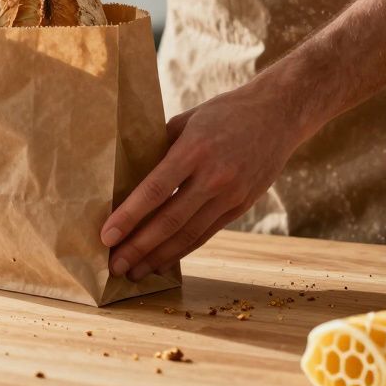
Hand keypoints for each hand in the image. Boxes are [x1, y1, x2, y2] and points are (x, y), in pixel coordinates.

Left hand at [100, 81, 314, 280]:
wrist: (278, 115)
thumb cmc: (224, 113)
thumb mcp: (187, 120)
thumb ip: (160, 149)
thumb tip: (129, 178)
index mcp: (194, 150)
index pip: (155, 190)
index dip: (129, 216)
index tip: (106, 236)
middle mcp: (214, 177)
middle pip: (169, 221)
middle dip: (138, 247)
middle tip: (114, 266)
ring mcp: (231, 195)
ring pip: (188, 235)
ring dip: (158, 257)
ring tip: (133, 273)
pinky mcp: (241, 206)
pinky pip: (206, 234)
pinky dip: (182, 250)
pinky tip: (163, 262)